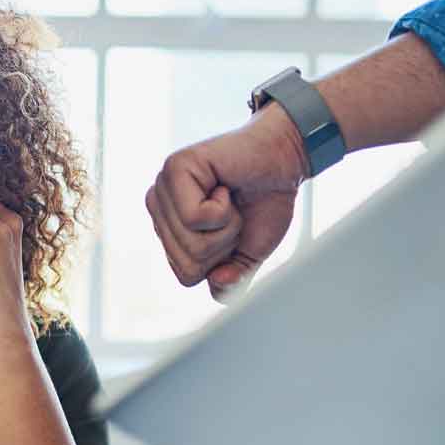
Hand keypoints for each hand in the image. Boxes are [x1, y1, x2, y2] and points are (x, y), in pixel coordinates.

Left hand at [145, 103, 308, 301]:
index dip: (220, 262)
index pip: (185, 275)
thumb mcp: (248, 253)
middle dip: (223, 244)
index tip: (231, 231)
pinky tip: (224, 186)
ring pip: (191, 242)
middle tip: (233, 213)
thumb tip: (218, 284)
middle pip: (188, 262)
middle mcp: (159, 208)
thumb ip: (232, 279)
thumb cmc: (263, 202)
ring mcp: (162, 187)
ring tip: (229, 198)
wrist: (285, 160)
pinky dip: (222, 208)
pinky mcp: (175, 169)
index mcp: (168, 229)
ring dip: (226, 225)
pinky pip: (195, 218)